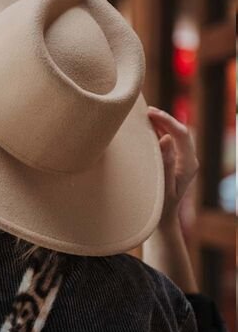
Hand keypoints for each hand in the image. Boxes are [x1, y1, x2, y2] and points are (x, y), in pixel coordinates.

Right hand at [147, 107, 199, 226]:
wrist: (162, 220)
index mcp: (188, 164)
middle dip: (164, 119)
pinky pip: (169, 142)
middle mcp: (188, 159)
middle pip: (180, 131)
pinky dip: (158, 132)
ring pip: (174, 135)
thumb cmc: (160, 207)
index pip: (181, 134)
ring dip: (160, 124)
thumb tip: (167, 138)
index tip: (150, 113)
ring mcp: (182, 160)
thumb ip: (166, 164)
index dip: (167, 120)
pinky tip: (145, 129)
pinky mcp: (174, 161)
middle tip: (145, 111)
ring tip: (144, 116)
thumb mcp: (162, 187)